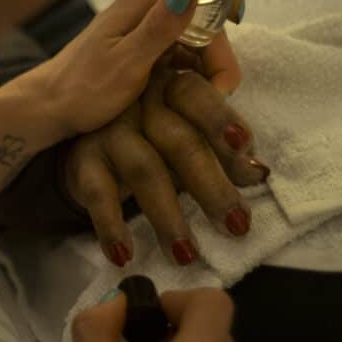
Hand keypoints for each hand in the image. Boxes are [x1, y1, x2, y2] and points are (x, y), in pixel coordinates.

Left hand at [16, 0, 247, 139]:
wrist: (47, 109)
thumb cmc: (81, 89)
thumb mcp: (125, 64)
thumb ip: (160, 28)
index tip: (236, 22)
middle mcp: (148, 6)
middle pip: (207, 8)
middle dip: (222, 45)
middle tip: (220, 88)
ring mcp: (148, 27)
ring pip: (200, 33)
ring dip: (212, 63)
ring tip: (206, 97)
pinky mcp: (148, 48)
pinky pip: (185, 51)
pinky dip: (196, 71)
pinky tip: (190, 95)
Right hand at [63, 64, 267, 266]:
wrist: (86, 133)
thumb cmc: (154, 132)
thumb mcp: (188, 130)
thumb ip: (223, 148)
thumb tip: (257, 173)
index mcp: (171, 87)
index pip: (197, 97)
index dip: (222, 121)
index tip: (246, 150)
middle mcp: (139, 103)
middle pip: (179, 141)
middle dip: (211, 186)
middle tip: (237, 225)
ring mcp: (109, 131)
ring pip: (144, 170)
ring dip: (167, 216)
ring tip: (187, 254)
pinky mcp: (83, 160)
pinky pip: (98, 194)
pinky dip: (112, 226)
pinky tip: (125, 255)